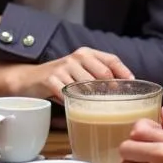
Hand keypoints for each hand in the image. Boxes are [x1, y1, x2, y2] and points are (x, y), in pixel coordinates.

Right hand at [15, 47, 133, 101]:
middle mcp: (77, 56)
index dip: (124, 72)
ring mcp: (64, 67)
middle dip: (111, 90)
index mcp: (87, 53)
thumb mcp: (79, 72)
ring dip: (93, 100)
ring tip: (96, 109)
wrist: (30, 79)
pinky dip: (74, 103)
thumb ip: (97, 77)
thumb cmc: (60, 78)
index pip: (111, 59)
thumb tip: (123, 91)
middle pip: (104, 74)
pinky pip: (69, 94)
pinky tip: (75, 107)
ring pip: (88, 86)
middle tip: (114, 104)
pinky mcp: (52, 79)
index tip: (132, 85)